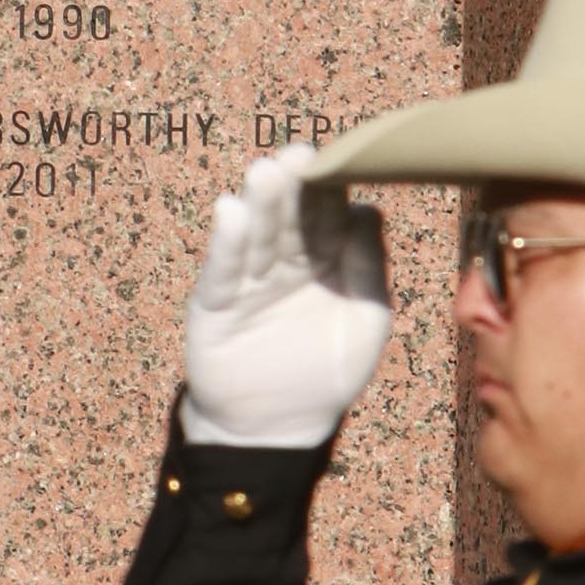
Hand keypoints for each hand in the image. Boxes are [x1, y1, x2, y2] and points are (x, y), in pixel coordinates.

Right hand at [180, 145, 392, 446]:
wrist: (275, 430)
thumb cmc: (326, 373)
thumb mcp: (365, 322)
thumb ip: (368, 269)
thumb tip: (368, 211)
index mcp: (325, 259)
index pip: (328, 215)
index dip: (332, 189)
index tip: (340, 159)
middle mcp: (286, 261)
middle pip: (290, 216)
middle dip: (295, 186)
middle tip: (300, 154)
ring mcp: (249, 280)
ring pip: (256, 234)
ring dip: (260, 203)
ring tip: (266, 172)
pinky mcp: (216, 303)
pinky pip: (223, 269)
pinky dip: (227, 242)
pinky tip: (230, 212)